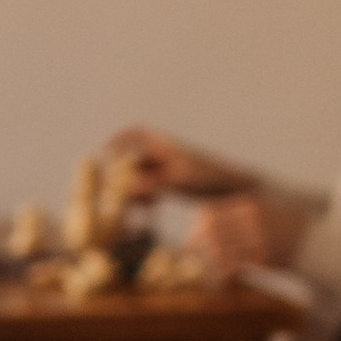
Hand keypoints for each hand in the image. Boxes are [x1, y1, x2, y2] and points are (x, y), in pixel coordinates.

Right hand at [107, 126, 242, 199]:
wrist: (234, 187)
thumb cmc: (209, 178)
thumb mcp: (178, 180)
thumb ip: (151, 182)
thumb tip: (128, 187)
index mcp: (165, 146)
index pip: (136, 133)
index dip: (118, 139)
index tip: (105, 153)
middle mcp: (165, 154)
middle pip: (134, 159)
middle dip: (125, 176)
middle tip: (122, 193)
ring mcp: (169, 168)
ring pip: (141, 176)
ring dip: (136, 189)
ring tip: (141, 205)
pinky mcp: (174, 181)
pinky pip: (151, 186)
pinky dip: (147, 195)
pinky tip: (152, 207)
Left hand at [191, 188, 300, 277]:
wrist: (318, 242)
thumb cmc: (287, 230)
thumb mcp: (263, 213)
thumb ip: (238, 218)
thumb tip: (206, 229)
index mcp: (249, 204)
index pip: (210, 213)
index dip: (197, 229)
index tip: (192, 242)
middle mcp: (252, 217)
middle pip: (211, 231)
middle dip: (197, 247)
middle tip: (193, 260)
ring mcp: (259, 235)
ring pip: (219, 250)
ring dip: (210, 264)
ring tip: (211, 274)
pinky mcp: (266, 255)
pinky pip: (235, 266)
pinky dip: (224, 275)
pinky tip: (225, 281)